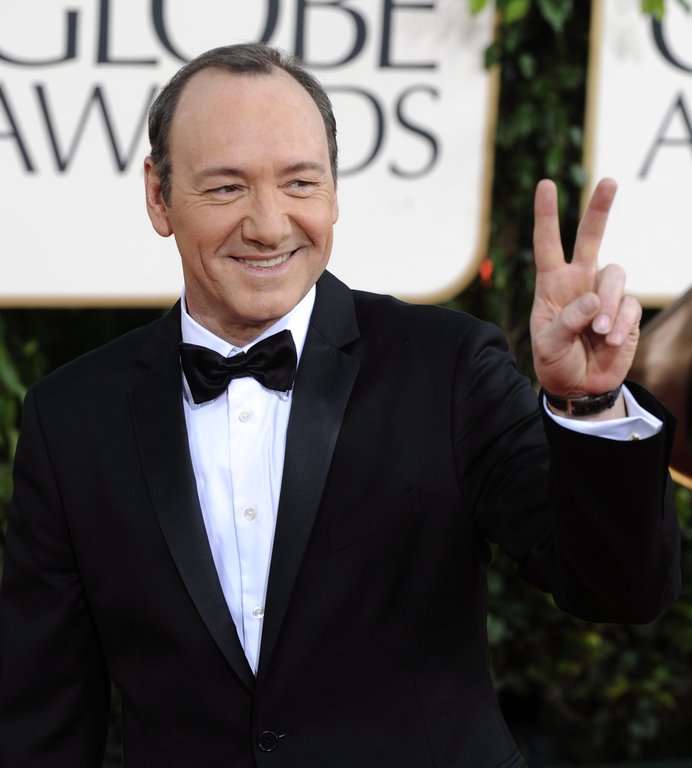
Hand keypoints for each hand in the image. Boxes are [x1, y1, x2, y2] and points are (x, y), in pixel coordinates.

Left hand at [530, 178, 640, 398]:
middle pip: (591, 238)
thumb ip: (566, 322)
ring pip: (615, 275)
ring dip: (608, 304)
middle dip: (599, 209)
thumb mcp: (547, 345)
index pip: (548, 244)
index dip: (547, 215)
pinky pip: (628, 307)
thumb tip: (593, 300)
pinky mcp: (625, 312)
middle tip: (609, 181)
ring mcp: (604, 296)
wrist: (578, 387)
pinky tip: (612, 342)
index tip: (546, 184)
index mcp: (552, 285)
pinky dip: (620, 324)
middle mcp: (580, 282)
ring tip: (599, 334)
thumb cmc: (555, 361)